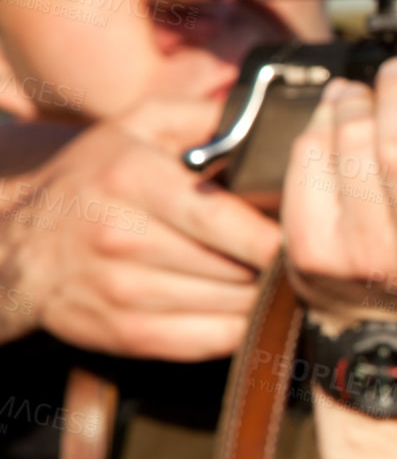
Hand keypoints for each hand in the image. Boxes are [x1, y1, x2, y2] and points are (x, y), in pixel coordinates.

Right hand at [0, 99, 279, 358]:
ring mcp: (124, 291)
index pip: (230, 220)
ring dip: (263, 296)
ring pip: (233, 306)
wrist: (23, 247)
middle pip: (240, 267)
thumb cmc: (96, 180)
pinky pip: (213, 341)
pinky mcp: (128, 335)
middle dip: (277, 265)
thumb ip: (205, 117)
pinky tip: (244, 306)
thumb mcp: (140, 126)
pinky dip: (240, 327)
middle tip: (296, 257)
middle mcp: (125, 238)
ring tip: (272, 278)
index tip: (305, 234)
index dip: (280, 234)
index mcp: (135, 180)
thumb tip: (268, 121)